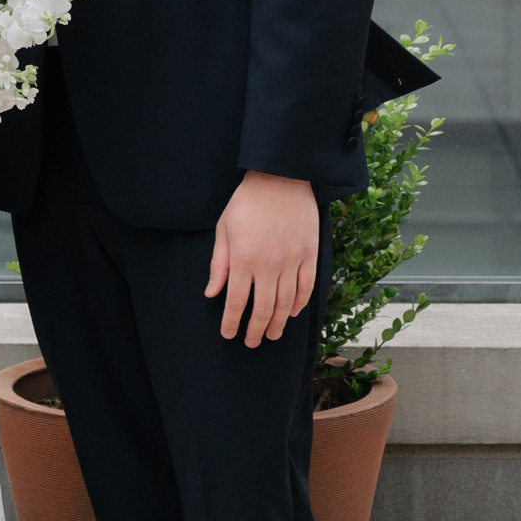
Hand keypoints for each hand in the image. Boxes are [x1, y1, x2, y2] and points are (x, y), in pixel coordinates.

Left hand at [207, 170, 318, 345]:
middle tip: (251, 342)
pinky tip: (293, 313)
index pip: (236, 301)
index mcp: (243, 259)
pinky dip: (300, 304)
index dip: (232, 323)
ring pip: (287, 303)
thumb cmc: (247, 202)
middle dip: (256, 330)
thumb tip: (211, 294)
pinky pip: (307, 287)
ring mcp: (292, 260)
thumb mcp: (224, 229)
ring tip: (272, 335)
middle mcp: (268, 264)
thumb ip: (218, 264)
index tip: (229, 335)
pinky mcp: (309, 254)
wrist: (280, 178)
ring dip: (279, 323)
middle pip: (264, 309)